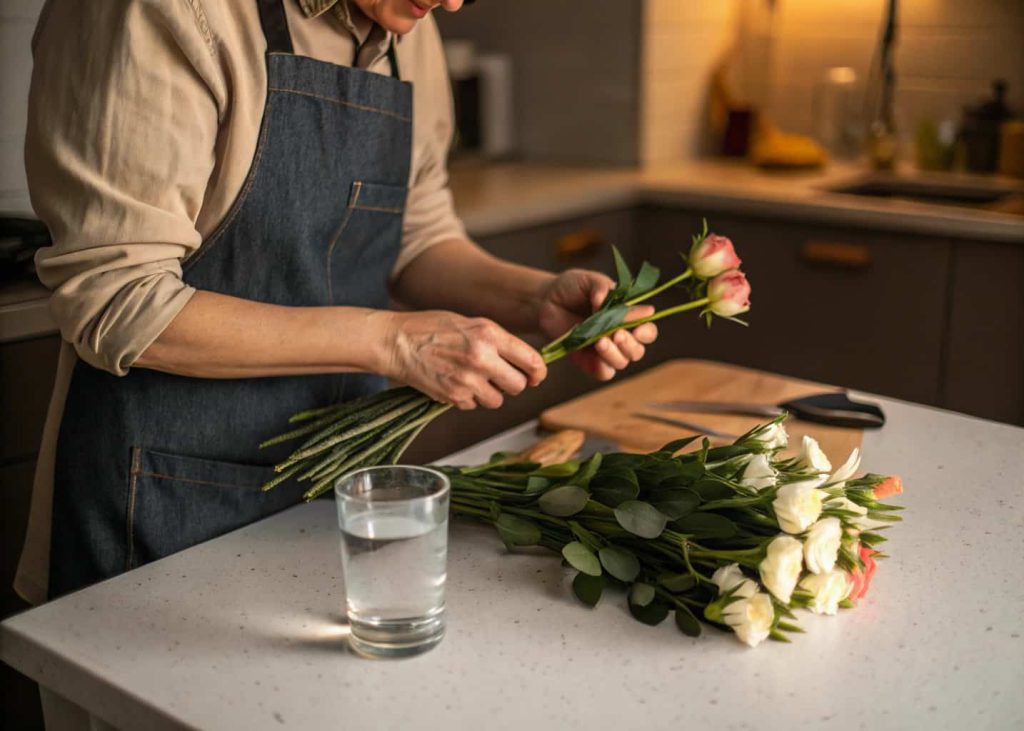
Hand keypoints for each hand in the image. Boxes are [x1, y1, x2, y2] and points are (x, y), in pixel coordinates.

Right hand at [382, 310, 546, 409]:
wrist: (396, 342)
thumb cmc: (431, 328)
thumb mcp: (470, 322)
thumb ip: (498, 340)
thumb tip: (524, 361)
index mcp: (489, 334)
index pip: (530, 360)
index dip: (538, 371)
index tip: (536, 375)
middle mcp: (482, 358)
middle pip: (518, 385)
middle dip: (512, 383)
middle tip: (500, 376)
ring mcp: (467, 381)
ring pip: (497, 400)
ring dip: (490, 393)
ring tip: (472, 377)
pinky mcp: (453, 397)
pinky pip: (474, 405)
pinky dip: (469, 398)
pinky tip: (455, 381)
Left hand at [537, 269, 658, 380]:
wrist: (545, 300)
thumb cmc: (571, 288)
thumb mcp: (588, 280)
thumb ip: (602, 288)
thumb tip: (605, 303)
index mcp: (627, 317)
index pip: (647, 330)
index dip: (646, 332)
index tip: (638, 328)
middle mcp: (620, 336)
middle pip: (637, 351)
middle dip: (630, 345)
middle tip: (616, 334)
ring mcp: (604, 351)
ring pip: (622, 363)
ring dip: (615, 354)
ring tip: (599, 342)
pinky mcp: (588, 361)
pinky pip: (604, 373)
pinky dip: (602, 366)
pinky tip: (593, 353)